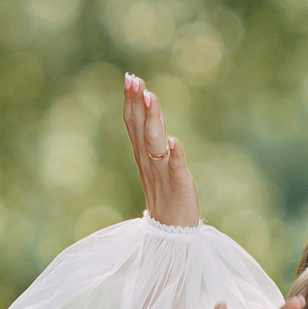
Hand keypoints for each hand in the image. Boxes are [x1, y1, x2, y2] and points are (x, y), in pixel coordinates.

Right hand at [122, 74, 199, 228]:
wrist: (171, 231)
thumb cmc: (166, 195)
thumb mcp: (154, 163)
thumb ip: (151, 139)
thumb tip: (148, 112)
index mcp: (142, 155)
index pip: (133, 123)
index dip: (131, 100)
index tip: (130, 77)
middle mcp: (148, 161)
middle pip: (140, 127)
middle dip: (137, 102)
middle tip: (133, 78)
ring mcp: (162, 172)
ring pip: (154, 142)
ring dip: (152, 119)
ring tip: (150, 97)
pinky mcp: (178, 183)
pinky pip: (175, 167)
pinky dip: (175, 155)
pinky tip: (175, 141)